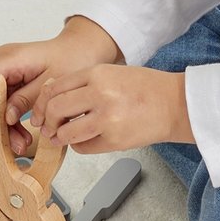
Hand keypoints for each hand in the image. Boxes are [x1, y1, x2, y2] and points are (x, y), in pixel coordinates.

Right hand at [0, 17, 122, 153]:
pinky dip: (9, 125)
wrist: (82, 50)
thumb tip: (6, 117)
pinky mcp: (11, 85)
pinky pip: (2, 107)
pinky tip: (21, 139)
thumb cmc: (71, 59)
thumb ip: (27, 98)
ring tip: (19, 146)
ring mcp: (5, 75)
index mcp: (9, 59)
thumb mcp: (51, 82)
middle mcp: (2, 65)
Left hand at [34, 64, 193, 153]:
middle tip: (49, 127)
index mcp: (97, 74)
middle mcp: (99, 94)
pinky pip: (83, 147)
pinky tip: (85, 140)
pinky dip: (79, 146)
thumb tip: (53, 96)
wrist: (176, 104)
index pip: (55, 87)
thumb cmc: (147, 88)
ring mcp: (106, 118)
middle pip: (55, 109)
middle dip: (48, 121)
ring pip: (65, 132)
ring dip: (60, 137)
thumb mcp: (112, 73)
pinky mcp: (114, 140)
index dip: (43, 102)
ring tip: (62, 137)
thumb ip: (84, 82)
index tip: (43, 111)